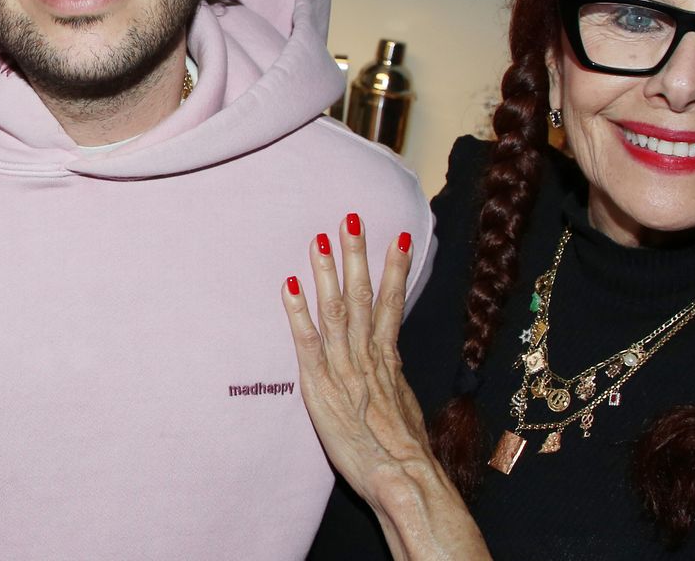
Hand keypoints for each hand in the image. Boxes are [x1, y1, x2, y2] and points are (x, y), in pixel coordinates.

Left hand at [282, 215, 489, 560]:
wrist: (403, 477)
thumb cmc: (405, 454)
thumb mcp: (404, 407)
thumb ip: (392, 380)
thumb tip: (389, 365)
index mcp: (388, 360)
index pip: (392, 304)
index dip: (394, 269)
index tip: (398, 237)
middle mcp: (367, 356)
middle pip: (363, 295)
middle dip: (357, 254)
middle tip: (351, 217)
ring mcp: (345, 369)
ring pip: (336, 309)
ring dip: (328, 271)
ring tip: (320, 238)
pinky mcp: (321, 388)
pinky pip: (307, 342)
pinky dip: (298, 312)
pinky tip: (289, 286)